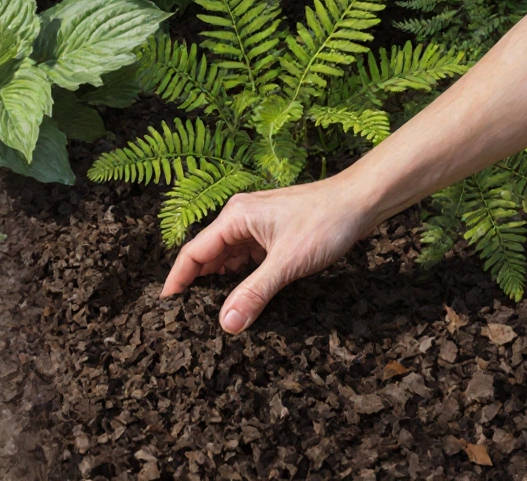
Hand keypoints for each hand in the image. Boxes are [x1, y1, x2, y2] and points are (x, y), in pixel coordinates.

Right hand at [160, 177, 377, 333]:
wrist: (361, 202)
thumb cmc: (325, 223)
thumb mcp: (287, 264)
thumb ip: (254, 293)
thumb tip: (226, 324)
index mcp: (234, 218)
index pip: (193, 253)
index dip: (177, 280)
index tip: (164, 305)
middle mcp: (239, 217)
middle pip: (207, 254)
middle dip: (197, 283)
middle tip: (185, 314)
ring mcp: (256, 224)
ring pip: (228, 256)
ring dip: (220, 280)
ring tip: (210, 309)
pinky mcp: (272, 232)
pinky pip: (246, 256)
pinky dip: (241, 275)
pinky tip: (244, 293)